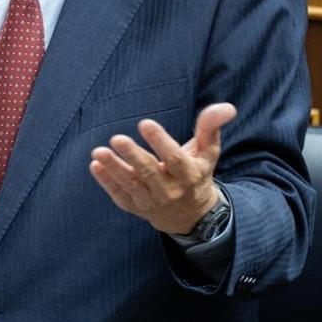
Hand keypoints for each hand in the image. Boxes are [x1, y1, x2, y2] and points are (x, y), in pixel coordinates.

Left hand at [88, 103, 234, 235]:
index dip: (160, 142)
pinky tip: (95, 165)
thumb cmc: (196, 173)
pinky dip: (107, 181)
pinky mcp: (134, 207)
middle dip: (133, 155)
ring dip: (114, 168)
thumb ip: (211, 128)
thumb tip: (226, 106)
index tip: (145, 123)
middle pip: (149, 172)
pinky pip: (119, 195)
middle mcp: (170, 190)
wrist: (189, 215)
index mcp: (189, 175)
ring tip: (99, 151)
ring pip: (131, 184)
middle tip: (117, 138)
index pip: (175, 159)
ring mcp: (150, 201)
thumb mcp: (208, 153)